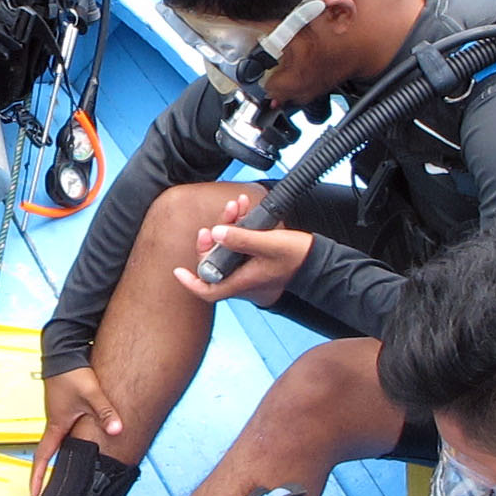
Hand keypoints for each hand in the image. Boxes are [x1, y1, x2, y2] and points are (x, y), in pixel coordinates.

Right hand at [31, 366, 125, 492]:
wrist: (64, 351)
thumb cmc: (73, 372)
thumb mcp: (91, 394)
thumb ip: (105, 412)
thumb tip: (117, 431)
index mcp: (57, 423)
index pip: (44, 456)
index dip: (38, 476)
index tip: (34, 493)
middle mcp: (55, 421)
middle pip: (49, 451)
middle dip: (47, 471)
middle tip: (47, 490)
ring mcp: (59, 413)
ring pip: (59, 440)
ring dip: (59, 456)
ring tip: (64, 473)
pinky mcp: (65, 406)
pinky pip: (65, 429)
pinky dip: (69, 442)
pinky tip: (80, 444)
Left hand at [179, 191, 311, 306]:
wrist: (317, 261)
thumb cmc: (296, 258)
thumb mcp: (269, 244)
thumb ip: (242, 239)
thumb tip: (216, 233)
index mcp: (241, 281)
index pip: (208, 289)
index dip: (191, 282)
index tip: (178, 270)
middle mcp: (240, 277)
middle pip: (212, 262)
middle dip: (211, 239)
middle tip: (216, 223)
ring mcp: (246, 268)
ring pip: (225, 249)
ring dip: (226, 226)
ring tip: (234, 206)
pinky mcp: (253, 259)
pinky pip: (237, 244)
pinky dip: (238, 227)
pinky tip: (242, 208)